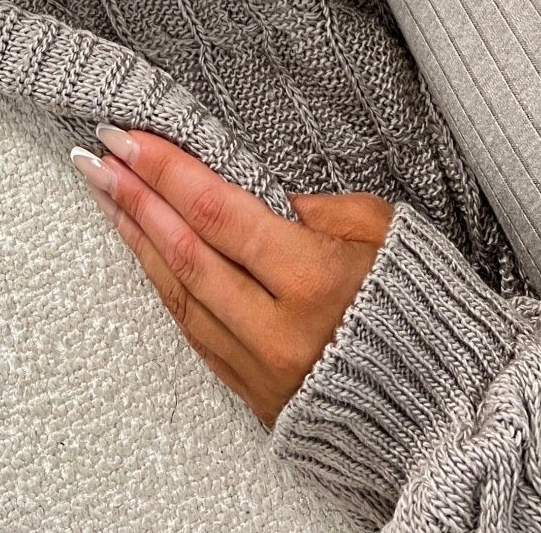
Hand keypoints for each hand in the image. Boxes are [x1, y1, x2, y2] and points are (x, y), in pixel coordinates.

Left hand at [72, 126, 392, 426]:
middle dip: (134, 198)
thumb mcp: (384, 233)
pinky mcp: (255, 394)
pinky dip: (164, 285)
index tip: (127, 137)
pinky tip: (144, 253)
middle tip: (96, 156)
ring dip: (137, 240)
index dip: (166, 171)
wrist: (445, 404)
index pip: (217, 211)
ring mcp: (261, 367)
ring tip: (106, 196)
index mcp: (313, 278)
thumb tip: (267, 200)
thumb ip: (322, 210)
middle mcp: (277, 328)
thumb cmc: (420, 305)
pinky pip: (195, 331)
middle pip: (186, 251)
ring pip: (180, 295)